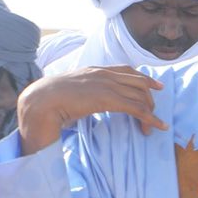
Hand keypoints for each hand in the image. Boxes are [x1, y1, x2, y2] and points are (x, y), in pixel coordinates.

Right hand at [17, 68, 164, 152]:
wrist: (41, 100)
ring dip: (150, 113)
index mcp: (94, 70)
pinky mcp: (108, 99)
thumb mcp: (71, 89)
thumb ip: (84, 90)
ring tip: (153, 127)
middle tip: (154, 113)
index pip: (126, 70)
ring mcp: (107, 85)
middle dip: (150, 99)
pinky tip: (157, 126)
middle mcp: (103, 74)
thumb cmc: (50, 99)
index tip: (156, 86)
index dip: (144, 78)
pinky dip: (151, 118)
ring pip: (140, 96)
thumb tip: (86, 100)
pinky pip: (137, 108)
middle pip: (139, 83)